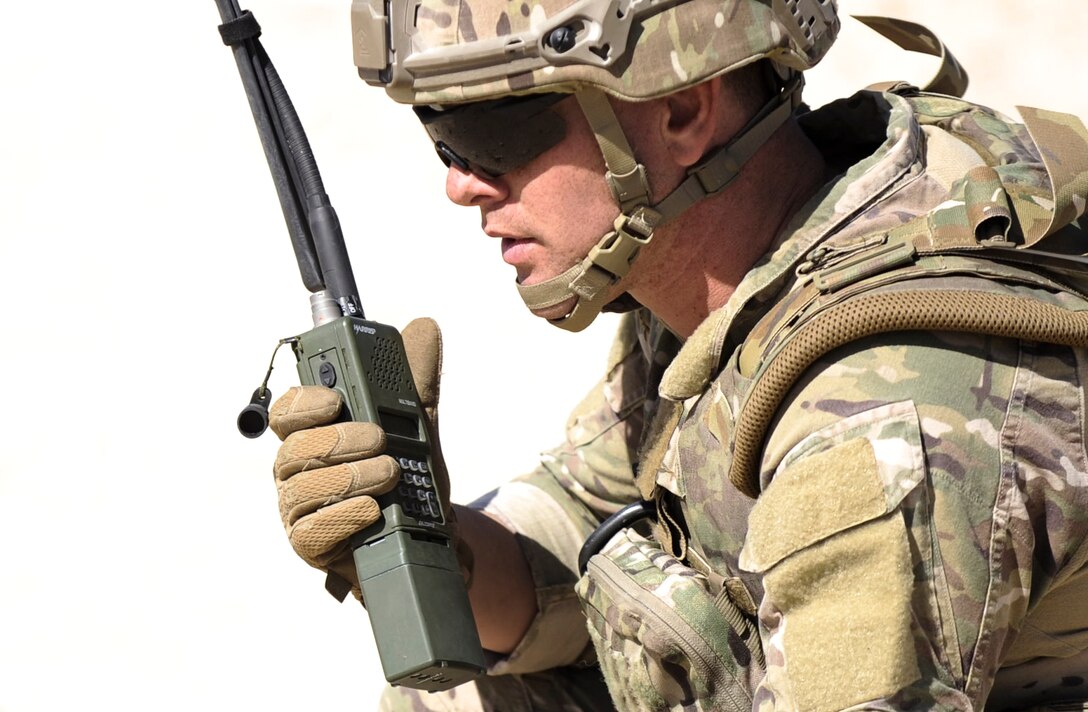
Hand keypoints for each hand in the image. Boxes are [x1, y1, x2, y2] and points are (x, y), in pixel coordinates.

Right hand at [268, 317, 449, 599]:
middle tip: (380, 439)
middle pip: (292, 450)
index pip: (287, 412)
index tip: (334, 399)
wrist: (432, 536)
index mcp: (314, 433)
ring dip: (350, 478)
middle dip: (339, 440)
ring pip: (302, 490)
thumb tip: (423, 326)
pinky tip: (373, 510)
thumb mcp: (418, 424)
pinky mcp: (311, 546)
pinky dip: (345, 517)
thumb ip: (416, 379)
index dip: (303, 402)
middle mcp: (298, 470)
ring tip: (390, 474)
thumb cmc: (409, 476)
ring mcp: (301, 510)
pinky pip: (311, 531)